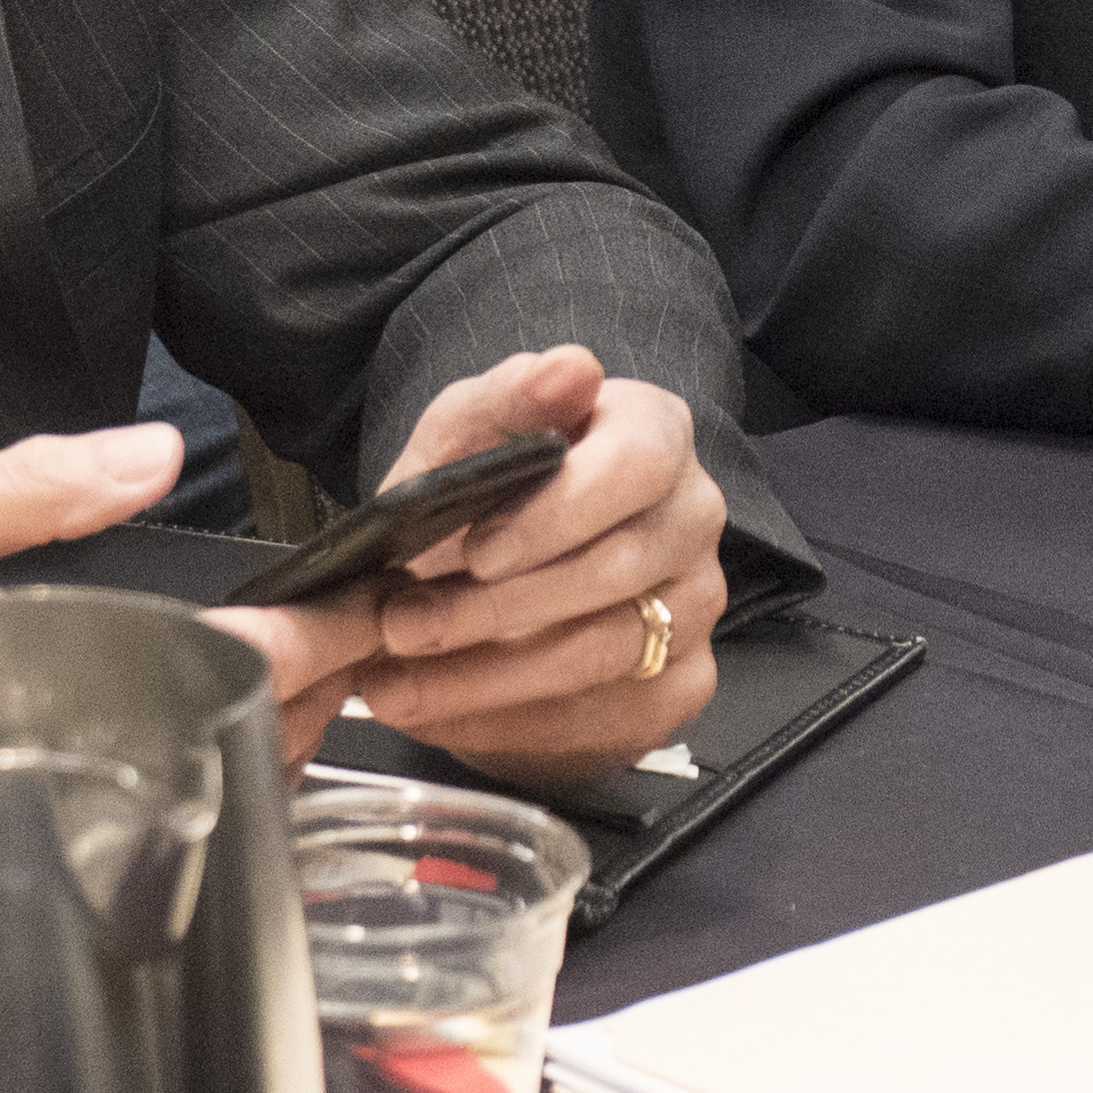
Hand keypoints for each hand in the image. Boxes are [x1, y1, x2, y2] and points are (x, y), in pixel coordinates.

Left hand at [345, 346, 730, 783]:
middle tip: (399, 627)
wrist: (501, 568)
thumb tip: (571, 369)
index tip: (475, 550)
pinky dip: (510, 724)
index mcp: (657, 435)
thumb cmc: (493, 487)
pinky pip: (605, 717)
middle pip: (617, 571)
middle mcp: (695, 517)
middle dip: (494, 610)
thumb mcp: (470, 432)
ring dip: (486, 677)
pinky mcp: (682, 681)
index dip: (557, 514)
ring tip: (395, 682)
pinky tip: (441, 713)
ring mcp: (697, 604)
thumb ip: (508, 400)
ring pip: (605, 653)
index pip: (636, 466)